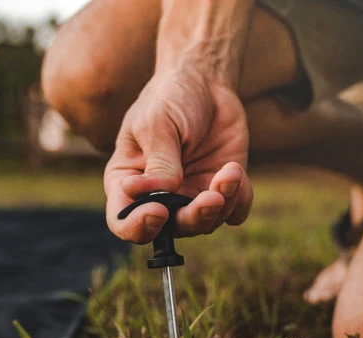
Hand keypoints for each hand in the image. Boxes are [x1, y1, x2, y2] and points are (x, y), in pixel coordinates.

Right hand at [104, 67, 252, 242]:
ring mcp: (191, 195)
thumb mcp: (157, 124)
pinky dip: (239, 200)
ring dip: (221, 204)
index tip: (158, 211)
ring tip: (229, 172)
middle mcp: (158, 197)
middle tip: (210, 198)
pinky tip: (235, 172)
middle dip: (193, 217)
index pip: (123, 221)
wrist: (205, 81)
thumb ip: (160, 162)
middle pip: (170, 230)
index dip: (138, 226)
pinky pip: (233, 213)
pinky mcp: (221, 189)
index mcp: (128, 182)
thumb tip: (161, 194)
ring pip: (205, 224)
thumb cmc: (170, 98)